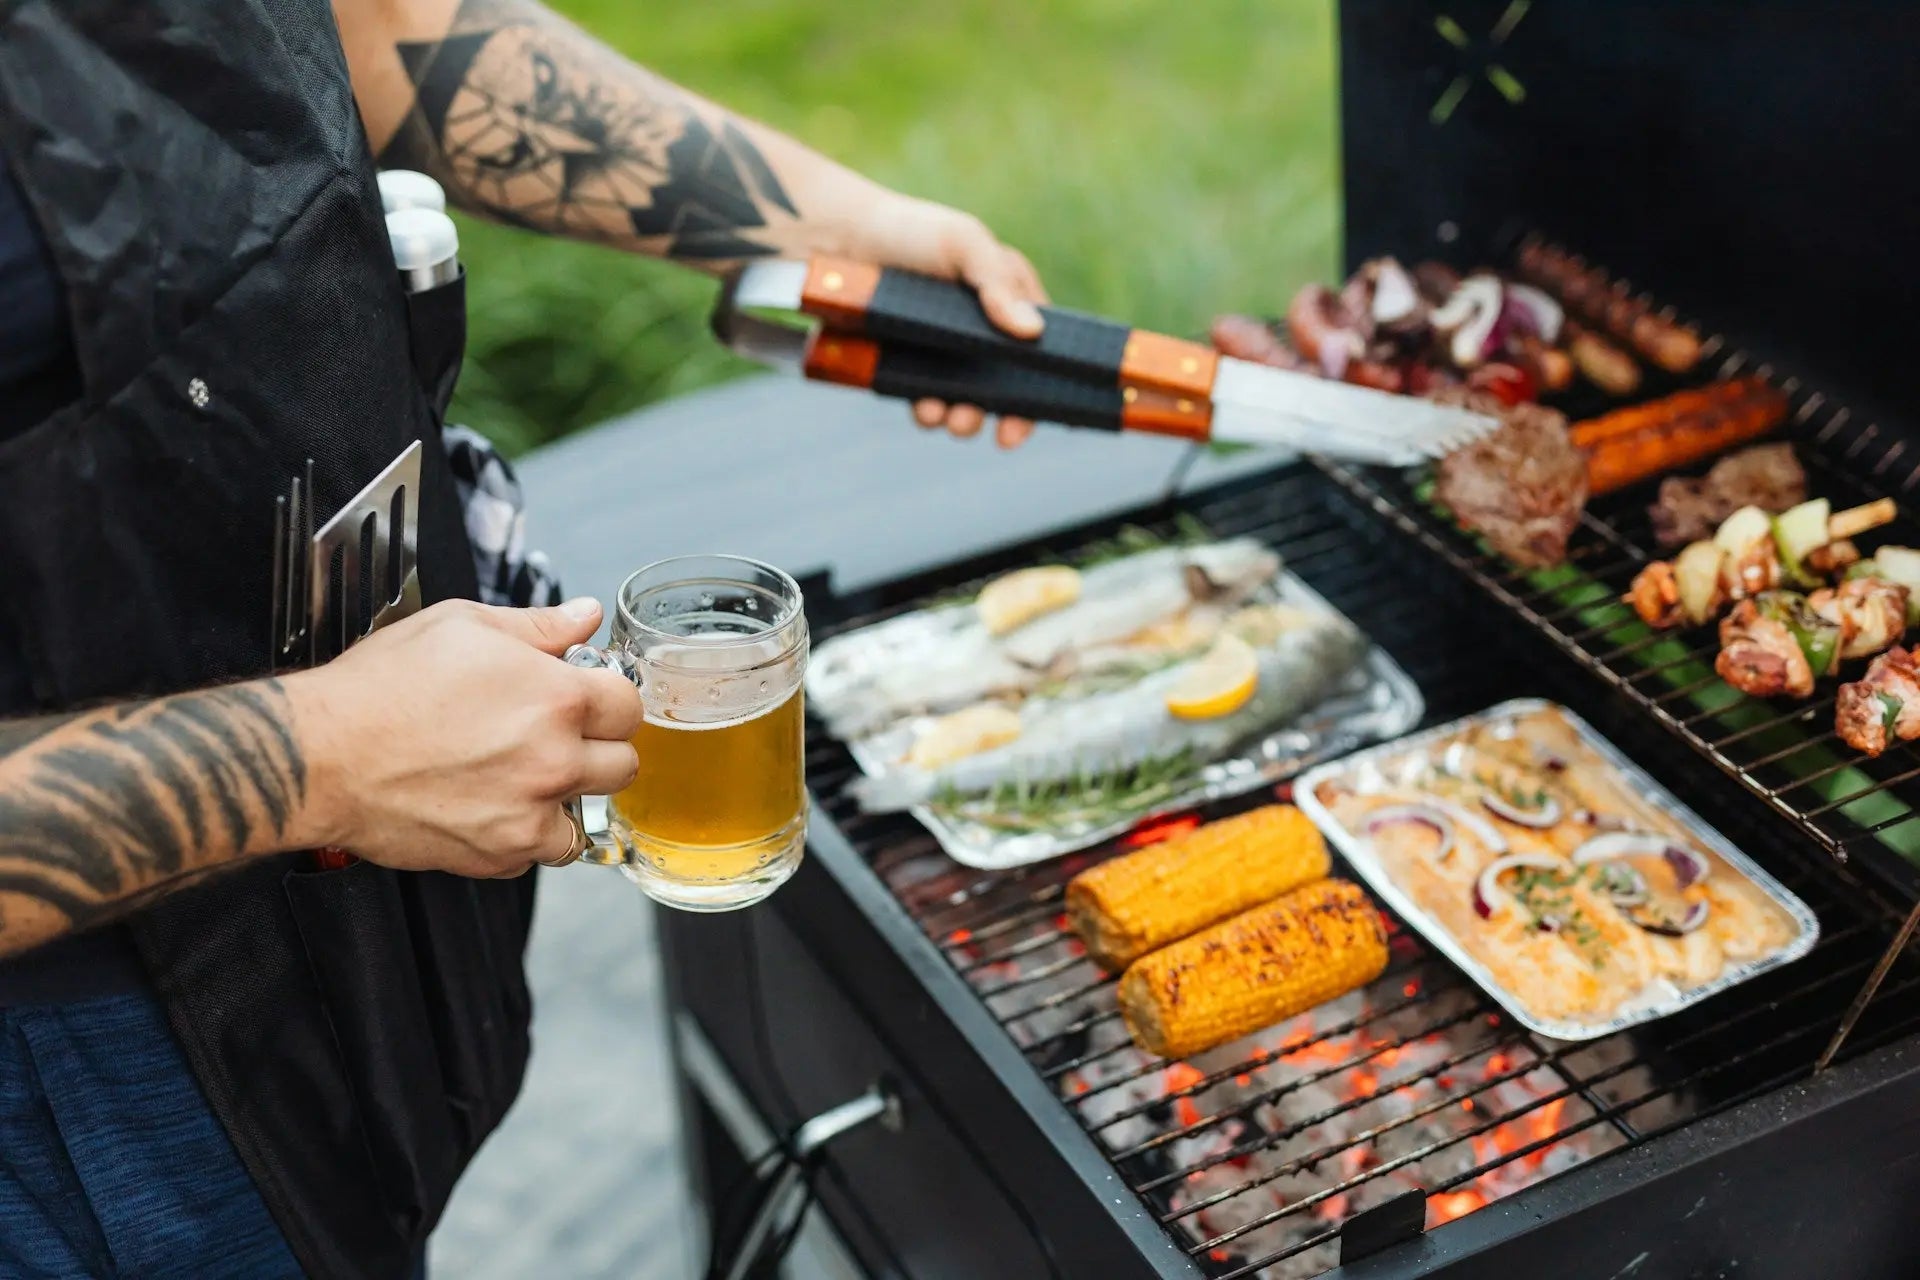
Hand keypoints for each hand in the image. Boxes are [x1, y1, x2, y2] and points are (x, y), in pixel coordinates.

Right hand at [288, 597, 643, 877]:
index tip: (589, 701)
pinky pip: (541, 852)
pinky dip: (527, 835)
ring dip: (566, 798)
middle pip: (623, 765)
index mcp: (556, 698)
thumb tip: (585, 616)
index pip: (629, 706)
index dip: (608, 699)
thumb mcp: (463, 625)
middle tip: (559, 738)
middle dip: (598, 749)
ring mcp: (529, 813)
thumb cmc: (382, 688)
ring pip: (587, 816)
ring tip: (524, 776)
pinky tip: (495, 805)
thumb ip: (539, 626)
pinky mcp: (499, 854)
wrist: (322, 755)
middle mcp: (553, 760)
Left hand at [850, 191, 1048, 448]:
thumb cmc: (912, 231)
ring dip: (961, 418)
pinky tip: (923, 408)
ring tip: (946, 416)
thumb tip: (1032, 331)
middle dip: (999, 414)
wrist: (841, 240)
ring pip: (966, 400)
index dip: (1041, 388)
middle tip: (984, 427)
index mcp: (1010, 299)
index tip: (1026, 419)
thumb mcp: (964, 244)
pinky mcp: (910, 365)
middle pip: (1006, 387)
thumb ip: (998, 285)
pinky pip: (926, 399)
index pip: (1041, 351)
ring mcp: (946, 351)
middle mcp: (982, 331)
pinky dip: (928, 411)